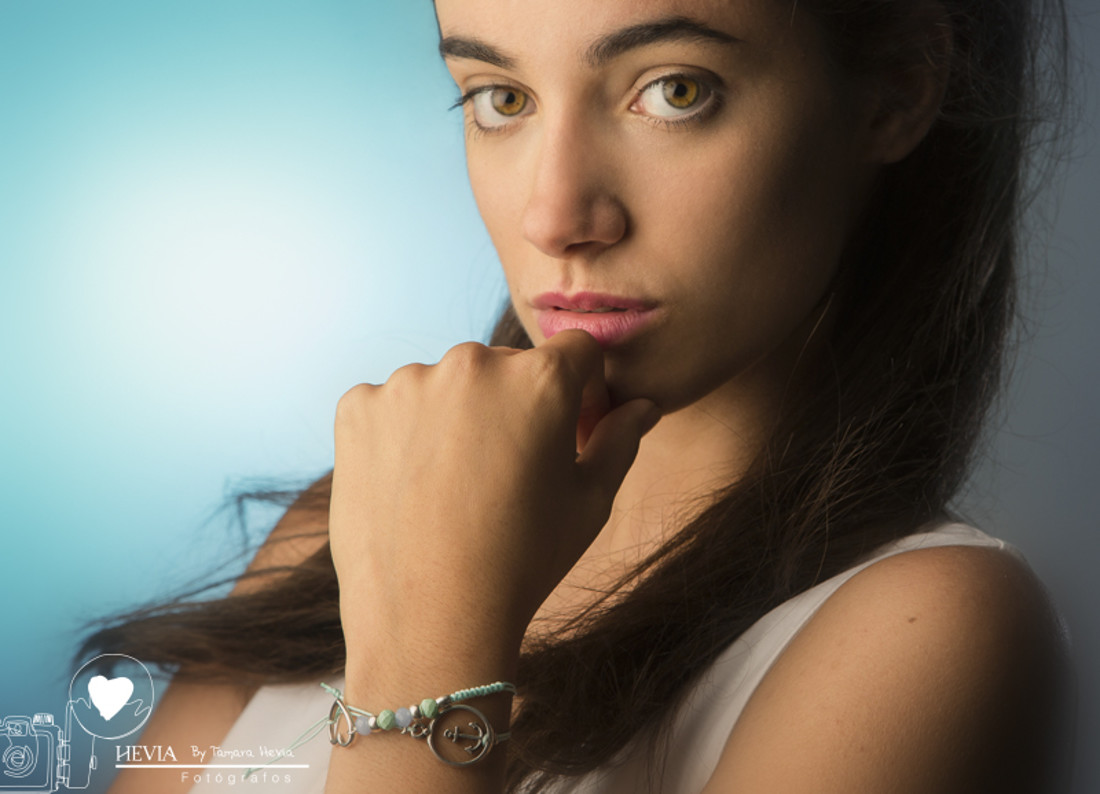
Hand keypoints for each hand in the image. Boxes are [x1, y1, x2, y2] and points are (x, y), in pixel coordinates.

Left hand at [328, 330, 659, 666]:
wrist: (428, 621)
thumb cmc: (522, 563)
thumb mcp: (590, 503)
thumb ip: (620, 440)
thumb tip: (641, 406)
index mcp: (541, 377)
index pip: (575, 352)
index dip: (581, 392)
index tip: (568, 435)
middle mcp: (472, 362)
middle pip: (506, 368)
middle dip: (514, 407)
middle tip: (506, 476)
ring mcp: (408, 382)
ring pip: (445, 386)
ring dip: (456, 418)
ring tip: (453, 490)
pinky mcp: (358, 407)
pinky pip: (392, 405)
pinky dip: (403, 435)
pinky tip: (411, 488)